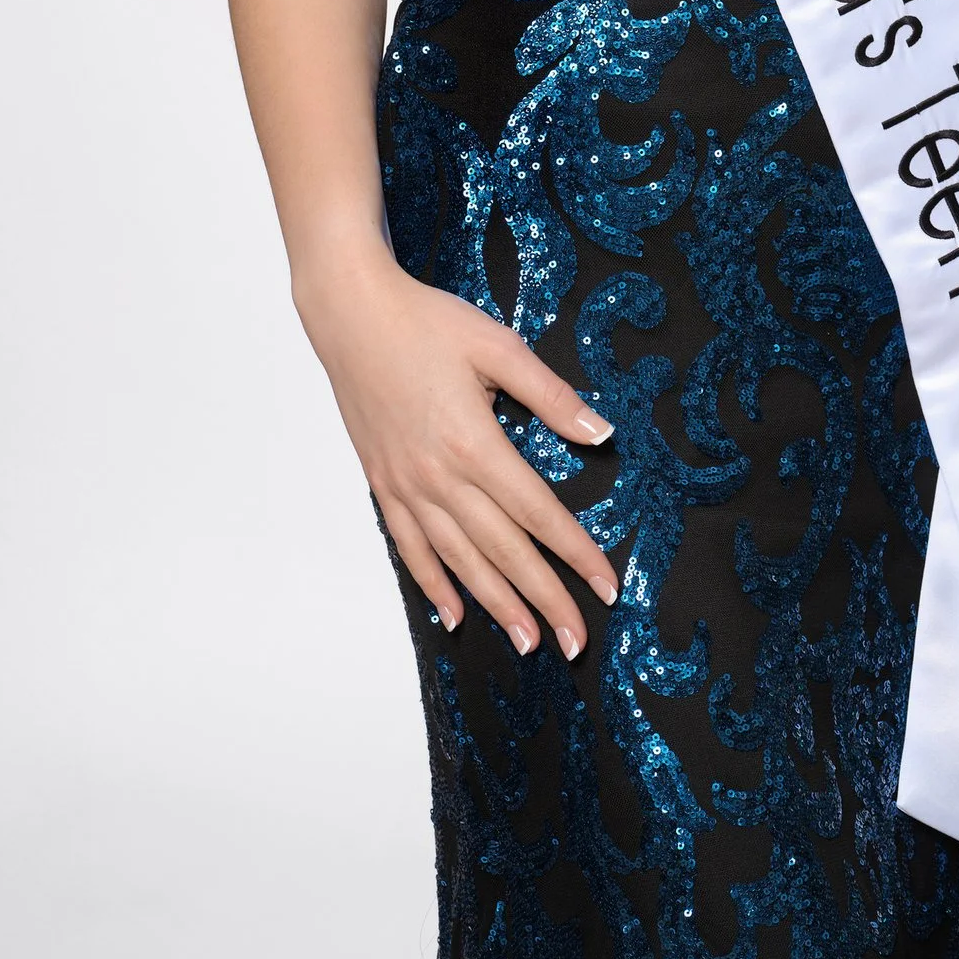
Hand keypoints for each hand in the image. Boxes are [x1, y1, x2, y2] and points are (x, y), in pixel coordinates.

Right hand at [297, 250, 620, 657]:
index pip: (538, 513)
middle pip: (504, 551)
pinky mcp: (383, 486)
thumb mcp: (499, 347)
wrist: (352, 316)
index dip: (576, 553)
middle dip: (544, 598)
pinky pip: (411, 548)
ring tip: (528, 642)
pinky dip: (434, 584)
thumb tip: (601, 434)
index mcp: (475, 443)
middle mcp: (439, 477)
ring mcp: (406, 487)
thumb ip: (552, 396)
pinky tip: (454, 614)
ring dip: (496, 605)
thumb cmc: (429, 323)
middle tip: (576, 642)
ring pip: (459, 561)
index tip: (607, 587)